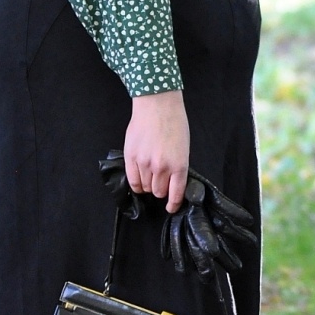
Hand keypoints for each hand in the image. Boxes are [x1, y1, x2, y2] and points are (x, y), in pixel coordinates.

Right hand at [125, 90, 190, 212]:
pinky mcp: (130, 158)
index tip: (171, 208)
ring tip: (150, 176)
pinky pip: (132, 181)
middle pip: (158, 192)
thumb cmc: (175, 123)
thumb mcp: (184, 147)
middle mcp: (161, 167)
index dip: (173, 204)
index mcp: (179, 164)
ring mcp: (144, 163)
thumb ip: (177, 166)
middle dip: (161, 190)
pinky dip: (136, 184)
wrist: (158, 106)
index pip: (175, 193)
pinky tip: (139, 180)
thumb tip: (171, 182)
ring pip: (144, 188)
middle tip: (161, 182)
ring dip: (148, 186)